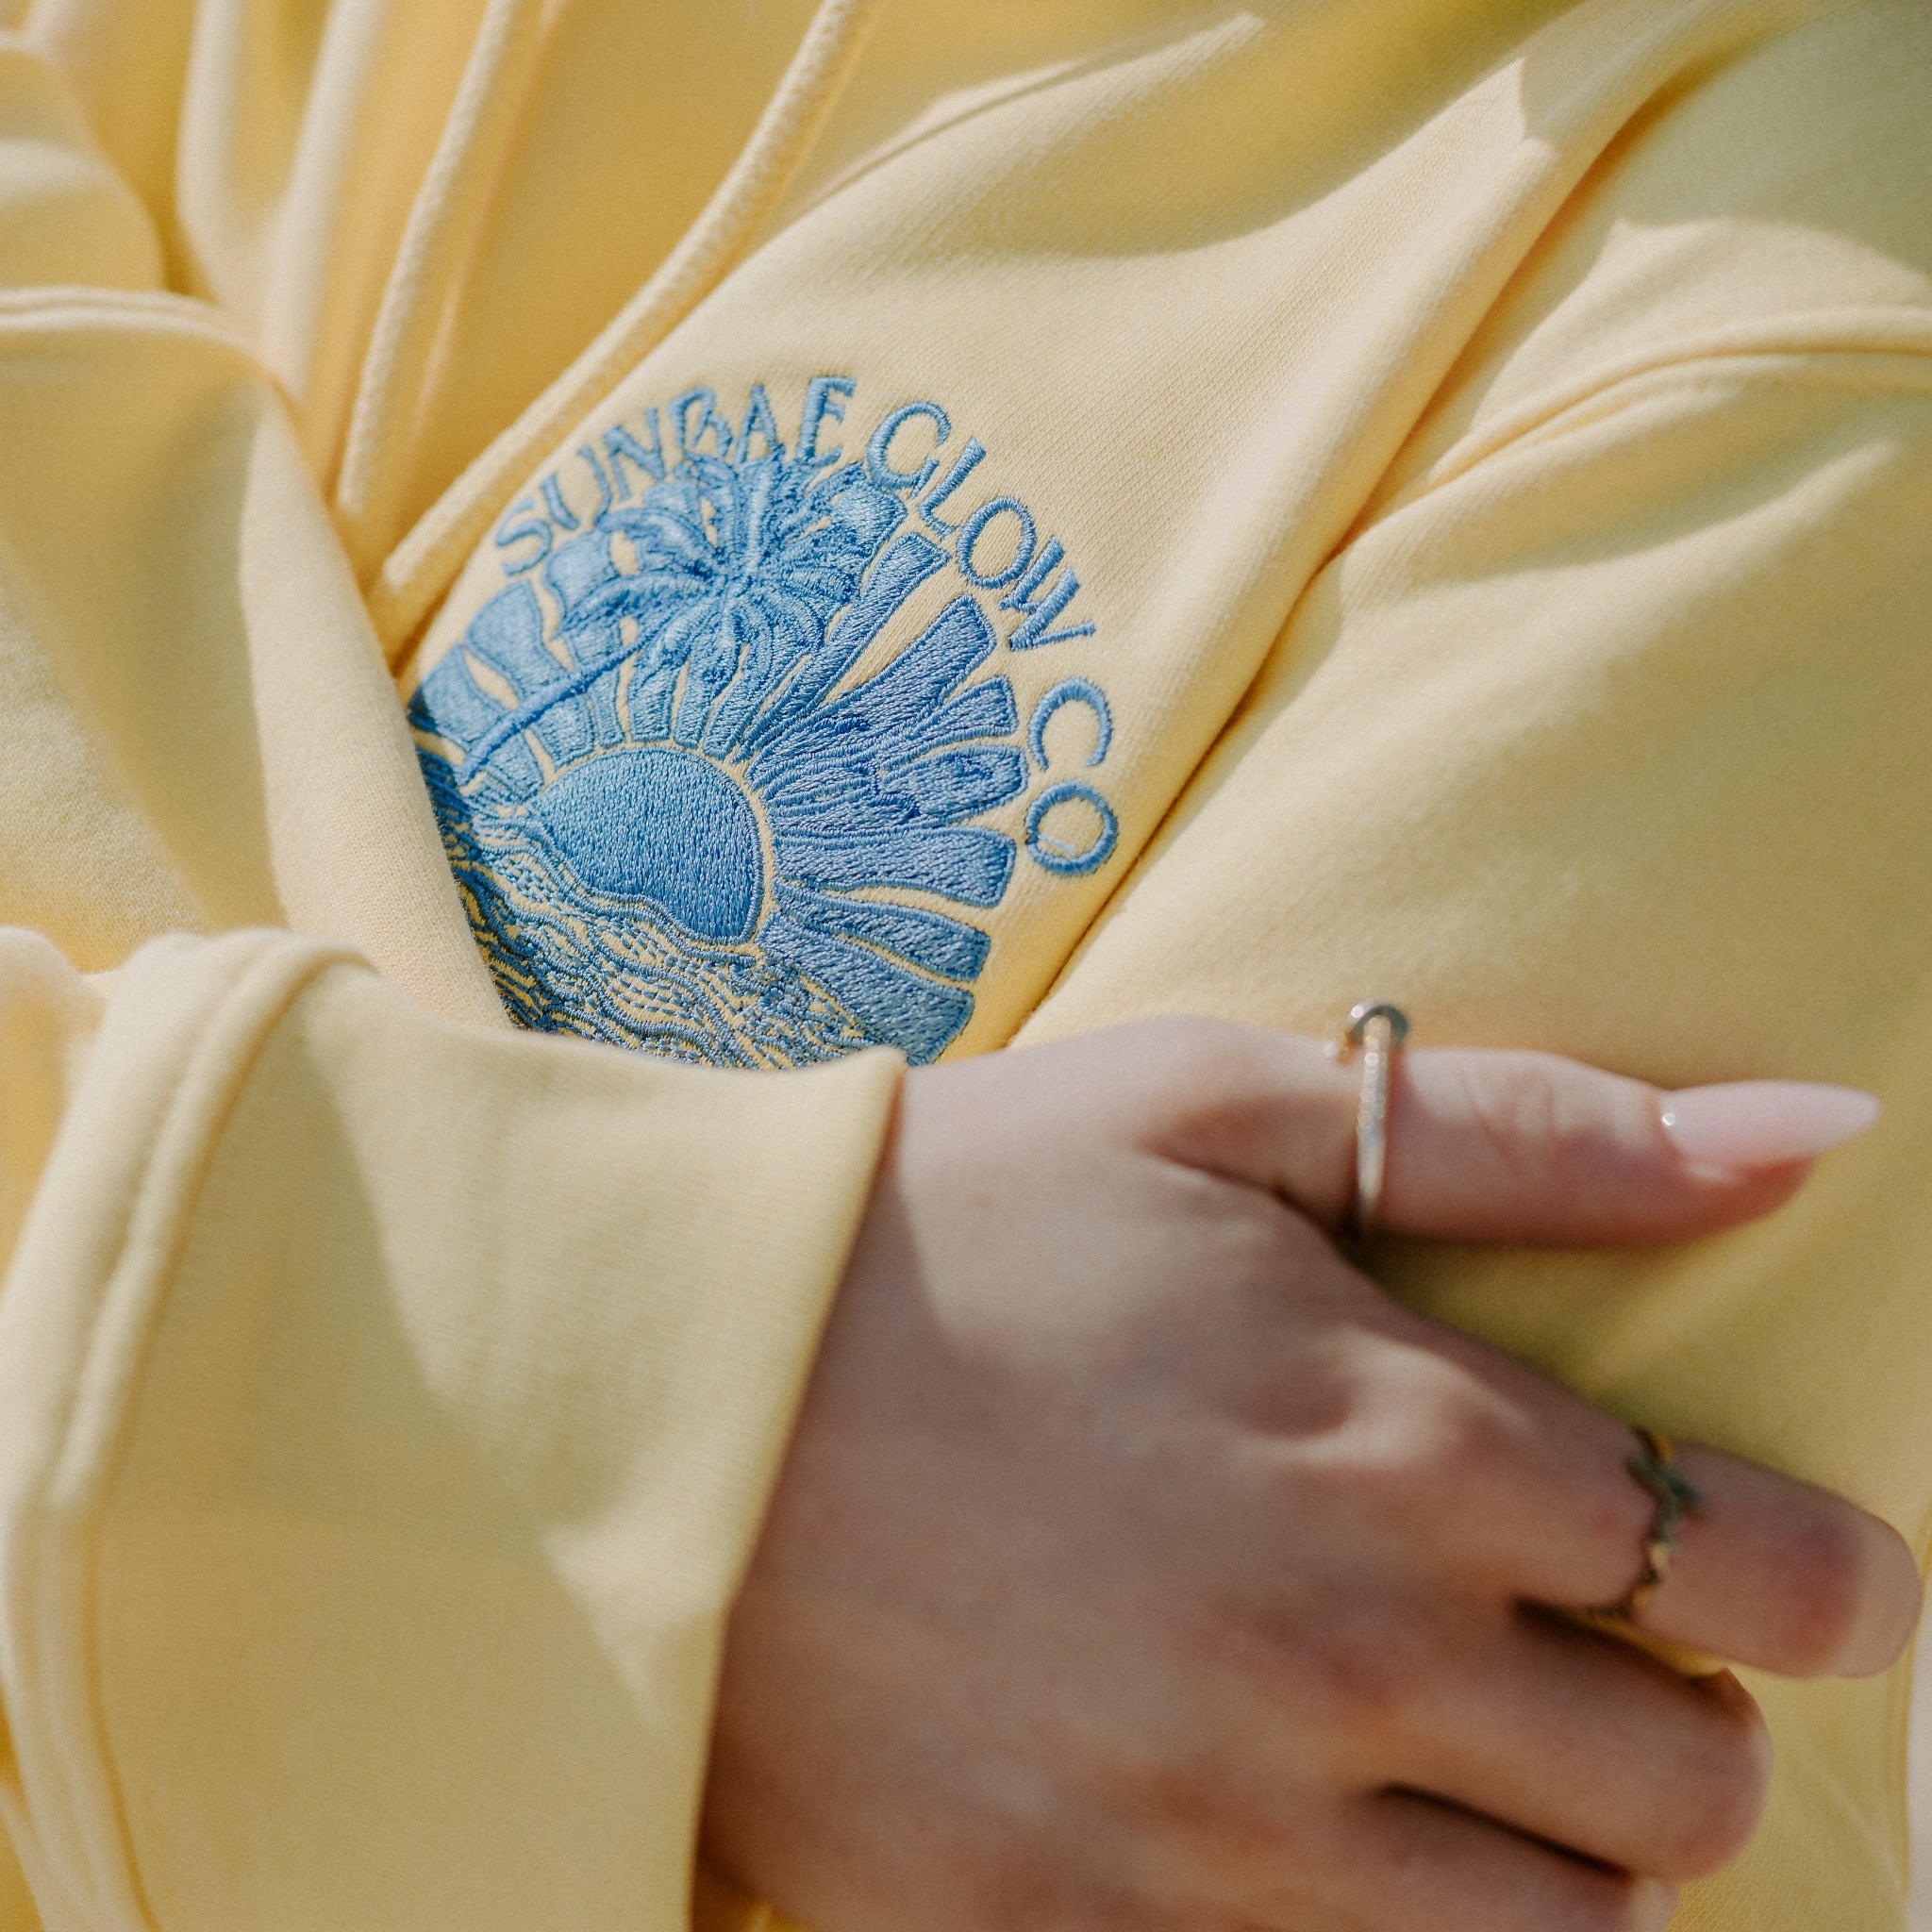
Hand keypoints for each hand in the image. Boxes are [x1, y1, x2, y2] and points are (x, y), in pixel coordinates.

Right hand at [704, 1020, 1918, 1931]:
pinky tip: (1289, 1829)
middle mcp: (1344, 1670)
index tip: (1808, 1568)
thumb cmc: (952, 1215)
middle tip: (1587, 1649)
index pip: (1760, 1575)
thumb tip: (1815, 1132)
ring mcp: (1208, 1846)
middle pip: (1688, 1798)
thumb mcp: (1216, 1104)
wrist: (661, 1391)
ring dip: (1560, 1861)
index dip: (1830, 1580)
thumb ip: (1529, 1130)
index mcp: (1403, 1447)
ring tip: (1451, 1756)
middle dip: (1683, 1718)